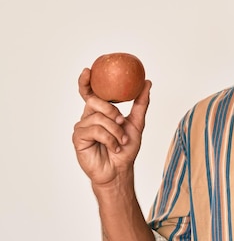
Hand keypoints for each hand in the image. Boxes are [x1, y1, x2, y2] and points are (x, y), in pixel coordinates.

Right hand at [72, 68, 150, 185]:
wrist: (120, 170)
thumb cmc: (126, 148)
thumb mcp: (137, 122)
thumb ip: (141, 103)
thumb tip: (147, 82)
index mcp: (99, 111)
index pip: (90, 93)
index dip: (86, 81)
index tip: (89, 71)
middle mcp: (88, 117)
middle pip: (95, 101)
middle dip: (112, 111)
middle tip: (121, 121)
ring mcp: (82, 127)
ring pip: (99, 117)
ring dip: (116, 130)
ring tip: (122, 140)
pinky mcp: (78, 138)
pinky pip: (96, 130)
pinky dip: (110, 139)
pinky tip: (114, 147)